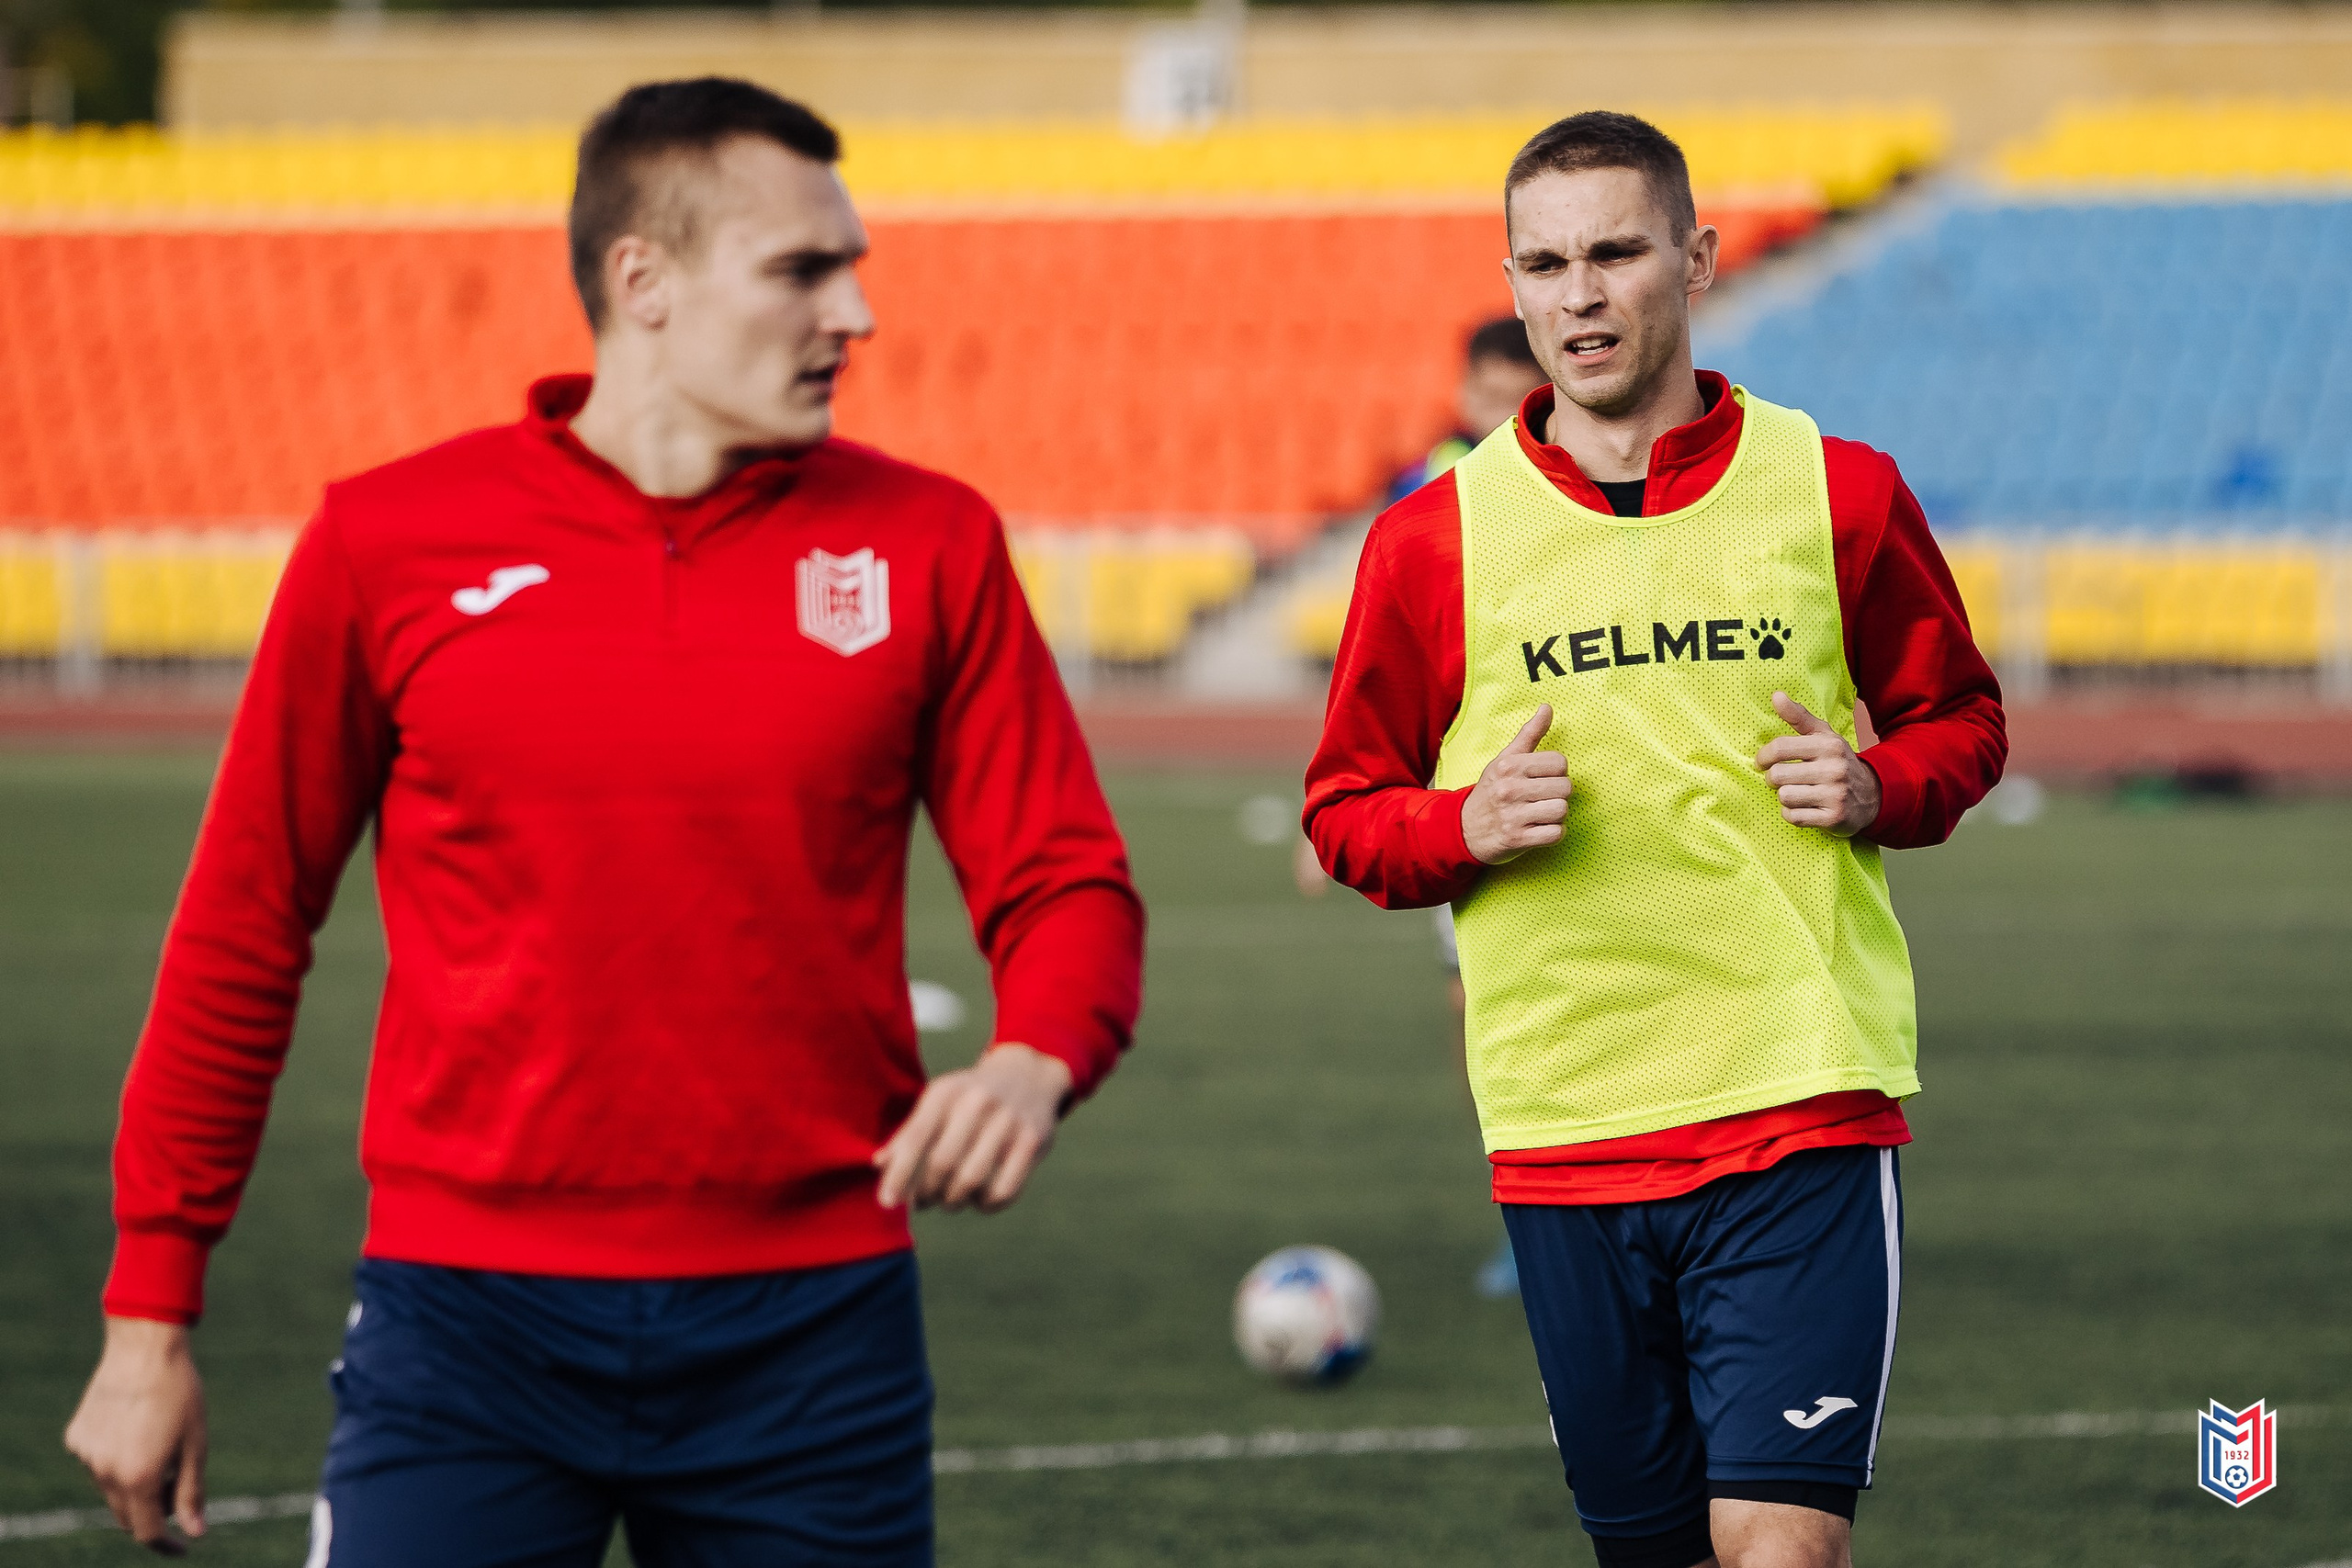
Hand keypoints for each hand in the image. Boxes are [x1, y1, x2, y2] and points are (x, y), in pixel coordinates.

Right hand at [64, 1316, 206, 1552]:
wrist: (144, 1347)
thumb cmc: (180, 1393)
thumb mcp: (196, 1444)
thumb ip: (192, 1492)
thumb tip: (195, 1532)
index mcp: (138, 1476)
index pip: (148, 1531)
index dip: (167, 1545)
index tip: (183, 1546)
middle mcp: (105, 1472)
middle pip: (128, 1515)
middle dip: (154, 1513)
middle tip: (180, 1489)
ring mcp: (86, 1455)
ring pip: (112, 1489)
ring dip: (135, 1483)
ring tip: (160, 1444)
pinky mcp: (76, 1438)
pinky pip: (98, 1462)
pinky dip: (117, 1458)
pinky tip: (134, 1427)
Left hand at [873, 1043, 1072, 1212]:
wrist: (1028, 1075)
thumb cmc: (971, 1096)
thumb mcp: (939, 1101)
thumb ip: (910, 1132)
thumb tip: (878, 1165)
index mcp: (947, 1091)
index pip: (916, 1138)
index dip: (898, 1174)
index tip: (887, 1202)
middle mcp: (978, 1102)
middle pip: (942, 1163)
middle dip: (927, 1192)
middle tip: (923, 1202)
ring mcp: (1009, 1120)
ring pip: (972, 1179)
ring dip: (954, 1201)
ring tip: (949, 1201)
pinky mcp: (1033, 1140)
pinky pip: (1005, 1189)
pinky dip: (986, 1205)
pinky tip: (979, 1200)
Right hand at [1460, 704, 1571, 863]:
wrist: (1463, 829)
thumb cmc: (1490, 791)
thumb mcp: (1504, 760)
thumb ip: (1529, 734)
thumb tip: (1547, 708)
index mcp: (1508, 766)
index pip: (1559, 763)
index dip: (1556, 772)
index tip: (1542, 779)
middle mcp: (1509, 789)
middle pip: (1565, 787)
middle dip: (1558, 794)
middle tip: (1541, 798)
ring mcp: (1513, 816)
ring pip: (1562, 810)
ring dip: (1556, 814)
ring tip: (1541, 813)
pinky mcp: (1518, 839)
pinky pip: (1556, 833)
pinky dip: (1553, 833)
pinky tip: (1540, 828)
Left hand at [1756, 692, 1879, 836]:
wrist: (1871, 795)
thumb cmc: (1837, 762)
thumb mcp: (1823, 736)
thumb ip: (1799, 716)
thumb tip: (1776, 695)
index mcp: (1828, 745)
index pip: (1780, 748)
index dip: (1763, 756)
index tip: (1762, 762)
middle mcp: (1834, 768)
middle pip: (1777, 775)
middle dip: (1773, 779)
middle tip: (1781, 779)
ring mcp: (1835, 794)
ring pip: (1784, 797)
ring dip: (1785, 797)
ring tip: (1797, 792)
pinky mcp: (1833, 817)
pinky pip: (1794, 817)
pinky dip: (1792, 814)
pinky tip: (1804, 808)